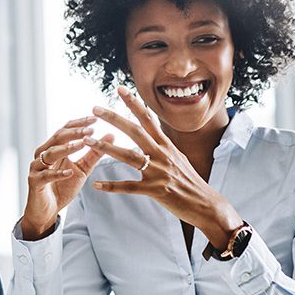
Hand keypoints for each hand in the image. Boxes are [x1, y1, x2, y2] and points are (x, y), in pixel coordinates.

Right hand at [21, 117, 110, 239]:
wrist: (47, 211)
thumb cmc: (62, 188)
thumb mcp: (82, 169)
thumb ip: (94, 154)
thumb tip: (111, 135)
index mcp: (54, 148)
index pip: (65, 130)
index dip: (79, 124)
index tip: (94, 119)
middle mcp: (43, 154)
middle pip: (57, 138)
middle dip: (74, 132)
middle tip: (90, 129)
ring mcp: (37, 167)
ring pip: (50, 153)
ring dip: (66, 148)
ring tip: (82, 144)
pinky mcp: (35, 182)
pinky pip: (46, 175)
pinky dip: (58, 173)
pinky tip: (70, 172)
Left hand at [85, 85, 242, 248]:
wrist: (206, 205)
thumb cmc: (190, 182)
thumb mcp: (178, 158)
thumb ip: (163, 146)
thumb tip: (153, 133)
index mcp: (166, 145)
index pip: (148, 119)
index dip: (133, 103)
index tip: (119, 89)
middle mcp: (162, 155)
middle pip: (135, 131)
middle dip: (114, 118)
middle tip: (95, 108)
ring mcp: (158, 172)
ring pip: (128, 156)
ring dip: (106, 148)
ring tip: (88, 141)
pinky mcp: (156, 190)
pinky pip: (130, 187)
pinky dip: (112, 186)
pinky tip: (97, 185)